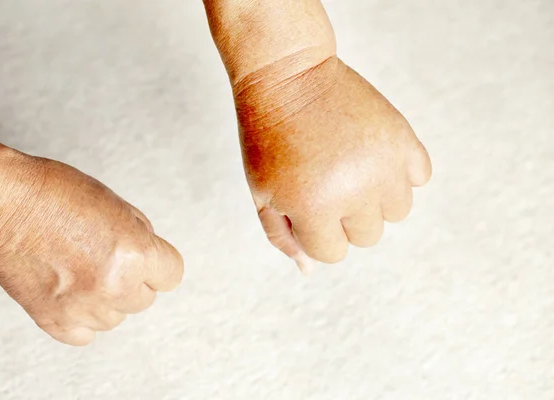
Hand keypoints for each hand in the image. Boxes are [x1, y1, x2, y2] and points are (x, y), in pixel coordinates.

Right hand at [0, 154, 182, 345]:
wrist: (4, 204)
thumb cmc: (57, 194)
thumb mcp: (118, 205)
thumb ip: (141, 238)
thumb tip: (151, 259)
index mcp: (135, 253)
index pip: (171, 275)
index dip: (159, 265)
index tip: (148, 261)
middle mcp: (114, 285)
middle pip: (145, 299)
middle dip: (133, 281)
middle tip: (107, 260)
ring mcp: (83, 307)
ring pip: (115, 318)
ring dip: (106, 300)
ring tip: (83, 271)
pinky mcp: (54, 320)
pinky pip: (85, 334)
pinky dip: (81, 319)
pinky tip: (72, 293)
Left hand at [234, 56, 431, 271]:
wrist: (287, 77)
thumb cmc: (267, 138)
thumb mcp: (262, 192)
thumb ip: (284, 238)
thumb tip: (310, 271)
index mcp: (314, 207)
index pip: (332, 253)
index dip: (315, 229)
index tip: (305, 201)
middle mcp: (355, 190)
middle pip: (367, 237)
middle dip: (345, 216)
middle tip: (326, 180)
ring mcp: (384, 163)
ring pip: (397, 211)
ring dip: (376, 197)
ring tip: (350, 166)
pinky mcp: (403, 137)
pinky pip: (420, 177)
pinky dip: (401, 171)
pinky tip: (372, 152)